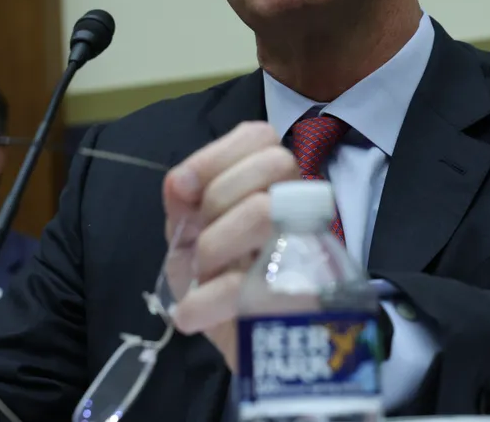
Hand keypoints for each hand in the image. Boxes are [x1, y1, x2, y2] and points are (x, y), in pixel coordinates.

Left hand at [161, 121, 298, 368]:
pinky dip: (206, 300)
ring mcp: (309, 248)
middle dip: (219, 198)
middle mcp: (299, 208)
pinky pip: (249, 282)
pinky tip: (191, 315)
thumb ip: (184, 206)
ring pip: (262, 210)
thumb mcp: (191, 242)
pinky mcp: (306, 297)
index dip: (216, 155)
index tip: (186, 191)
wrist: (253, 353)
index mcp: (272, 187)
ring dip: (214, 245)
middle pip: (274, 161)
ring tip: (202, 276)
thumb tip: (180, 182)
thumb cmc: (223, 288)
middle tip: (203, 240)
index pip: (261, 136)